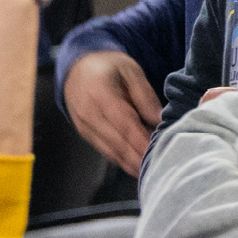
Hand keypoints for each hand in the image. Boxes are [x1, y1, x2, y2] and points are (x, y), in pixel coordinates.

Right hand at [61, 50, 160, 172]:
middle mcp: (89, 114)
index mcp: (101, 95)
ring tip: (151, 171)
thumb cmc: (108, 67)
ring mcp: (84, 127)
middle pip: (118, 143)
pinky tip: (136, 166)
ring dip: (131, 164)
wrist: (76, 68)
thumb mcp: (130, 70)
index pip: (125, 124)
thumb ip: (144, 95)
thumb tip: (158, 120)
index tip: (159, 152)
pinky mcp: (85, 134)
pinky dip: (122, 160)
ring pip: (111, 151)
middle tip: (160, 167)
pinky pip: (105, 151)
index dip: (142, 141)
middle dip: (139, 158)